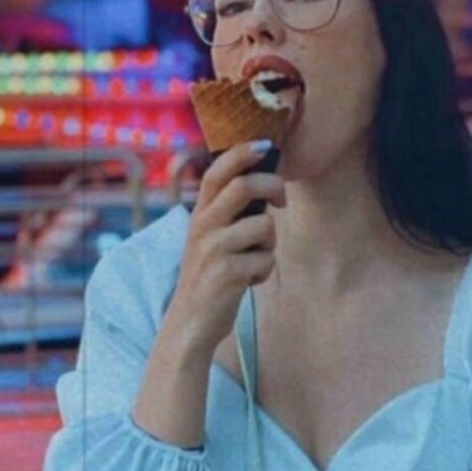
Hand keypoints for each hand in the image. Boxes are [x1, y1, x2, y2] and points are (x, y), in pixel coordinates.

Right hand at [166, 141, 285, 355]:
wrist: (189, 324)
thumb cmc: (208, 277)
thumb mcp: (209, 239)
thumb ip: (228, 213)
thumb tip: (265, 184)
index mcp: (199, 215)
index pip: (216, 171)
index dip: (241, 153)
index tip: (265, 146)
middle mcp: (203, 226)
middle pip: (244, 186)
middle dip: (273, 186)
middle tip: (282, 201)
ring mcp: (214, 249)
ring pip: (264, 225)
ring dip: (270, 243)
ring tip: (255, 259)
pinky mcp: (227, 273)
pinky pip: (266, 259)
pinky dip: (264, 271)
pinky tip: (249, 281)